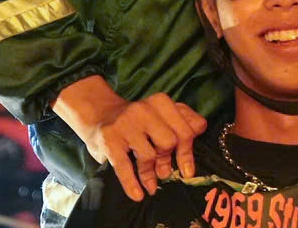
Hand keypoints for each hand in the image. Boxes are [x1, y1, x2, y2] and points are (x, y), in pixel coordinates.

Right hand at [86, 93, 207, 201]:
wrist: (99, 115)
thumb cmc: (136, 120)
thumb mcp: (160, 114)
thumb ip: (182, 120)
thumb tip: (199, 130)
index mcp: (161, 102)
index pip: (187, 128)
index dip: (188, 152)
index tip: (187, 169)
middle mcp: (144, 109)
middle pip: (169, 142)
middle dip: (168, 160)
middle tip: (165, 173)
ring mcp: (125, 123)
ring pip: (149, 155)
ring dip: (150, 175)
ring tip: (151, 185)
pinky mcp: (109, 139)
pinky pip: (124, 166)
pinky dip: (132, 184)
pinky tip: (138, 195)